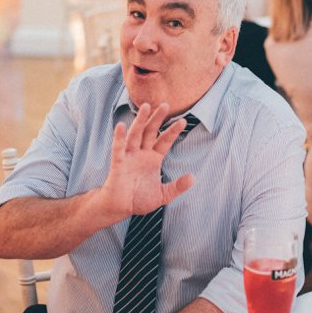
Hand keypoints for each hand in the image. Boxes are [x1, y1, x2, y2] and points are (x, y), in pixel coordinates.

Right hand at [99, 103, 193, 219]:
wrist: (120, 208)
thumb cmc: (139, 200)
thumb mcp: (162, 195)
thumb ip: (177, 187)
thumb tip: (193, 178)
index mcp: (153, 159)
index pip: (164, 141)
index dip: (173, 131)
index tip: (183, 121)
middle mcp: (141, 154)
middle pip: (150, 132)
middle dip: (157, 118)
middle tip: (165, 104)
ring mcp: (129, 157)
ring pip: (135, 135)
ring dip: (140, 121)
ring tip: (146, 107)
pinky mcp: (118, 163)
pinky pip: (118, 148)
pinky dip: (119, 137)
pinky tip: (121, 125)